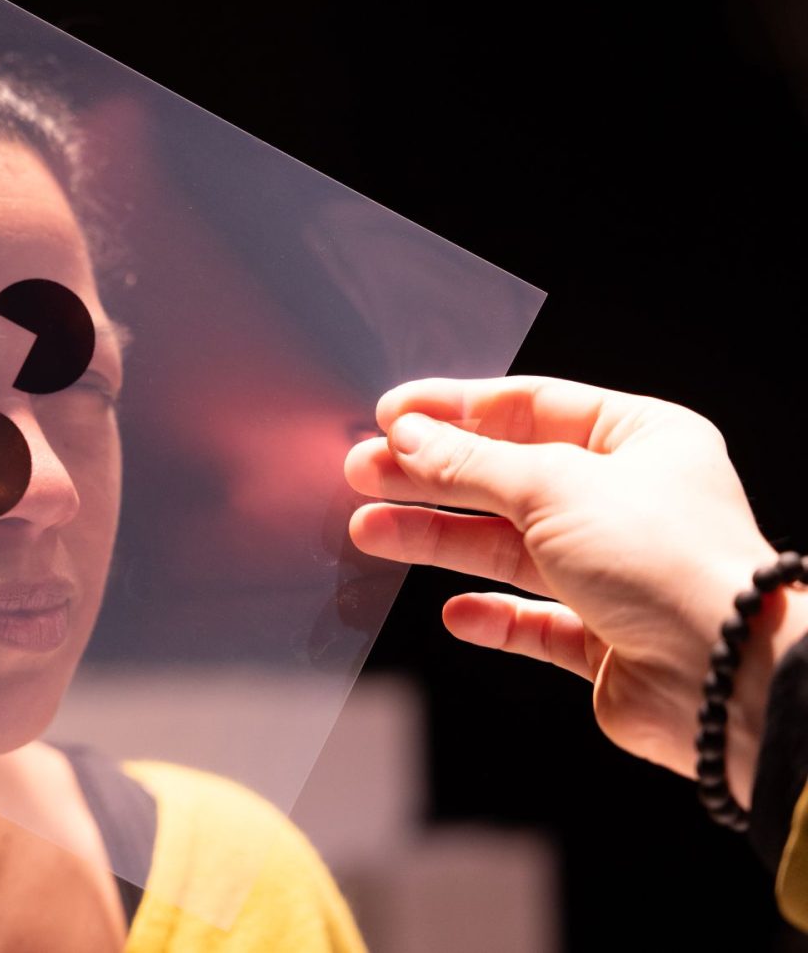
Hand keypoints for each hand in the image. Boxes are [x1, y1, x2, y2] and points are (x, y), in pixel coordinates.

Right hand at [343, 376, 804, 802]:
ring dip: (438, 540)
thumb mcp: (554, 487)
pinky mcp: (603, 638)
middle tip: (364, 471)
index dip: (455, 410)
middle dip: (431, 477)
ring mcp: (614, 572)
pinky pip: (532, 620)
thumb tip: (408, 436)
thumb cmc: (672, 564)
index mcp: (642, 441)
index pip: (531, 407)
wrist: (723, 679)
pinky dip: (491, 616)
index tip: (392, 415)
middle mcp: (629, 503)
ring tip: (369, 530)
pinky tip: (454, 612)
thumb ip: (470, 463)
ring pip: (507, 548)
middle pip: (506, 478)